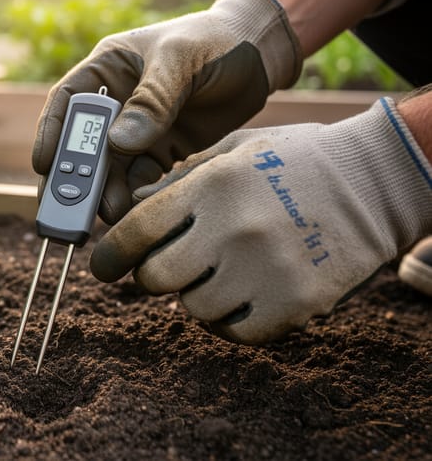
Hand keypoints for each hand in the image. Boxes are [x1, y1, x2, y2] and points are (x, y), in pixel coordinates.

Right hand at [32, 0, 301, 222]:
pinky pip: (142, 179)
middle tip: (67, 208)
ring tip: (109, 214)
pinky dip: (136, 197)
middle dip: (75, 176)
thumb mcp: (180, 59)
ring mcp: (138, 131)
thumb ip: (152, 99)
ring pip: (111, 168)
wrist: (261, 55)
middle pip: (85, 145)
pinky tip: (135, 212)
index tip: (44, 165)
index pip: (67, 103)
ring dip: (106, 192)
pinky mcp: (162, 152)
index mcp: (106, 70)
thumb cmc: (215, 40)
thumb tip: (120, 143)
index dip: (51, 134)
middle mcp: (116, 104)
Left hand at [89, 98, 431, 343]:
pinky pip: (237, 332)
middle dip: (152, 276)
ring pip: (193, 309)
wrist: (378, 181)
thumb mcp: (236, 149)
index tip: (102, 267)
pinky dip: (229, 321)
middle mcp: (235, 228)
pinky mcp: (297, 302)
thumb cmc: (298, 160)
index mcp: (214, 185)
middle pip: (156, 277)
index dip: (108, 255)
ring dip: (194, 297)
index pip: (137, 230)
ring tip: (217, 274)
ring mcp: (267, 268)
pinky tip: (240, 297)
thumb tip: (131, 206)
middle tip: (167, 268)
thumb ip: (181, 178)